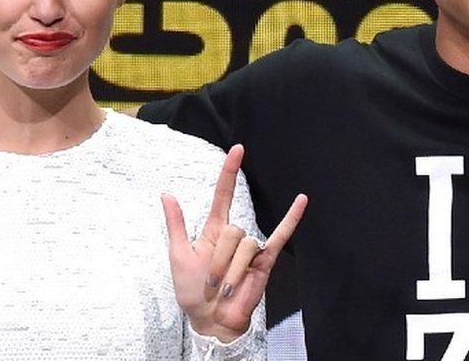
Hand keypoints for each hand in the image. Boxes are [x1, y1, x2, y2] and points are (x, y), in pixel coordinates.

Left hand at [162, 144, 307, 342]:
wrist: (210, 319)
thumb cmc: (192, 290)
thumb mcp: (178, 255)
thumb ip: (176, 224)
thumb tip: (166, 193)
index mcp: (213, 230)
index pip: (223, 194)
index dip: (230, 172)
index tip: (237, 149)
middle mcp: (234, 235)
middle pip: (232, 230)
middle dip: (219, 260)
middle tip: (210, 283)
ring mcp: (250, 247)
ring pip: (245, 245)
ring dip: (231, 271)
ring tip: (224, 289)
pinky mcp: (264, 261)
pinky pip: (280, 236)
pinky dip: (291, 218)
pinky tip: (302, 200)